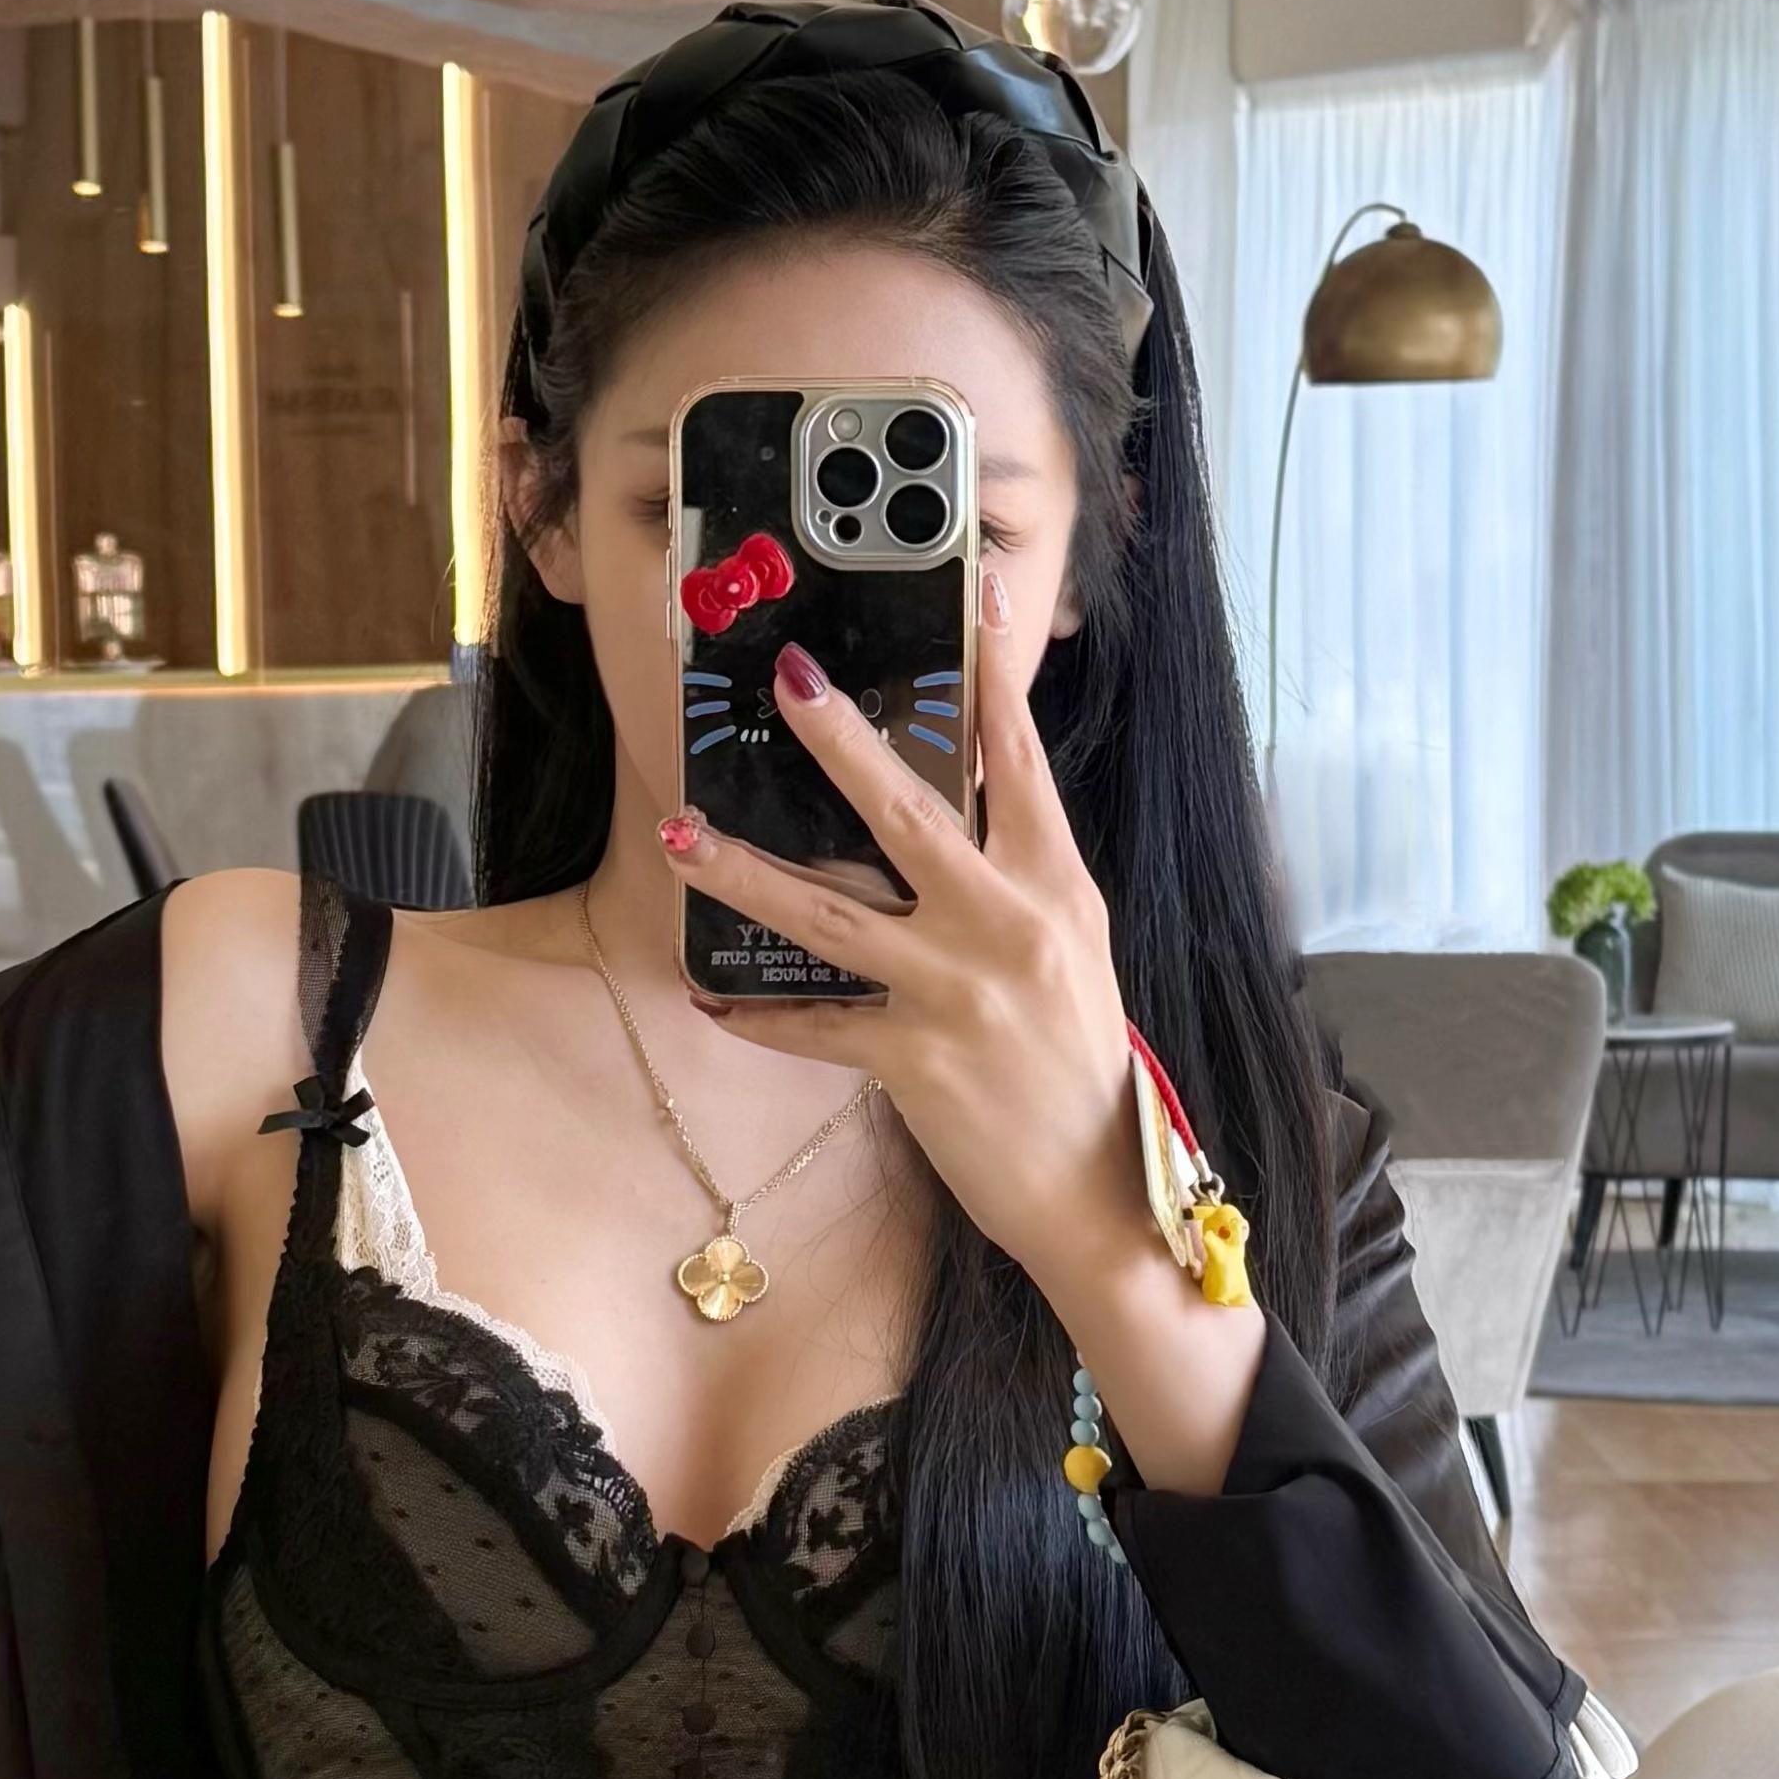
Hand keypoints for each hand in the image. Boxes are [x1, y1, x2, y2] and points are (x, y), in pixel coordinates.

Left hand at [667, 563, 1142, 1309]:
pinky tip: (709, 996)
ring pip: (829, 915)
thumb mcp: (1069, 945)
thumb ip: (1015, 874)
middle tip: (788, 683)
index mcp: (1055, 885)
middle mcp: (1008, 925)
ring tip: (681, 834)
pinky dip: (758, 1016)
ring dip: (745, 872)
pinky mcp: (914, 1060)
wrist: (1098, 1183)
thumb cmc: (1079, 1057)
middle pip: (909, 815)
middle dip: (841, 745)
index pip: (1018, 761)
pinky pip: (814, 1026)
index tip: (966, 595)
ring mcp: (957, 992)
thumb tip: (956, 804)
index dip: (990, 678)